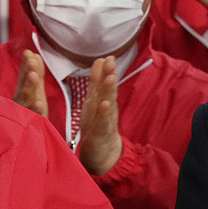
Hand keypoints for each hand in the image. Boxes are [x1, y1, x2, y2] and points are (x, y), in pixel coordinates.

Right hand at [13, 50, 47, 116]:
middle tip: (31, 60)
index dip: (26, 64)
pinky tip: (39, 103)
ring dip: (30, 86)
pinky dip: (35, 109)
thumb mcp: (35, 89)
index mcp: (23, 91)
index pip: (24, 75)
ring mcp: (24, 110)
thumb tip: (34, 54)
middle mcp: (22, 99)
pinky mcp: (30, 122)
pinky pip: (33, 115)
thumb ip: (35, 72)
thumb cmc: (31, 110)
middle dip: (27, 71)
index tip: (28, 52)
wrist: (28, 135)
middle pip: (24, 84)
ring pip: (26, 97)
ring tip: (34, 76)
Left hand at [77, 55, 123, 175]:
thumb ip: (98, 81)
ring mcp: (105, 120)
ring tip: (111, 79)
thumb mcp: (95, 101)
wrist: (103, 152)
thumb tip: (101, 60)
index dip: (104, 70)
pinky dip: (104, 113)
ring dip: (109, 91)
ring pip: (108, 103)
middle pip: (108, 90)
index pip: (102, 82)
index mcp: (100, 99)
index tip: (108, 56)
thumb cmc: (98, 124)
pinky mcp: (102, 133)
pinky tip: (105, 105)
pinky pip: (103, 122)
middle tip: (112, 61)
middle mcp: (105, 107)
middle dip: (109, 75)